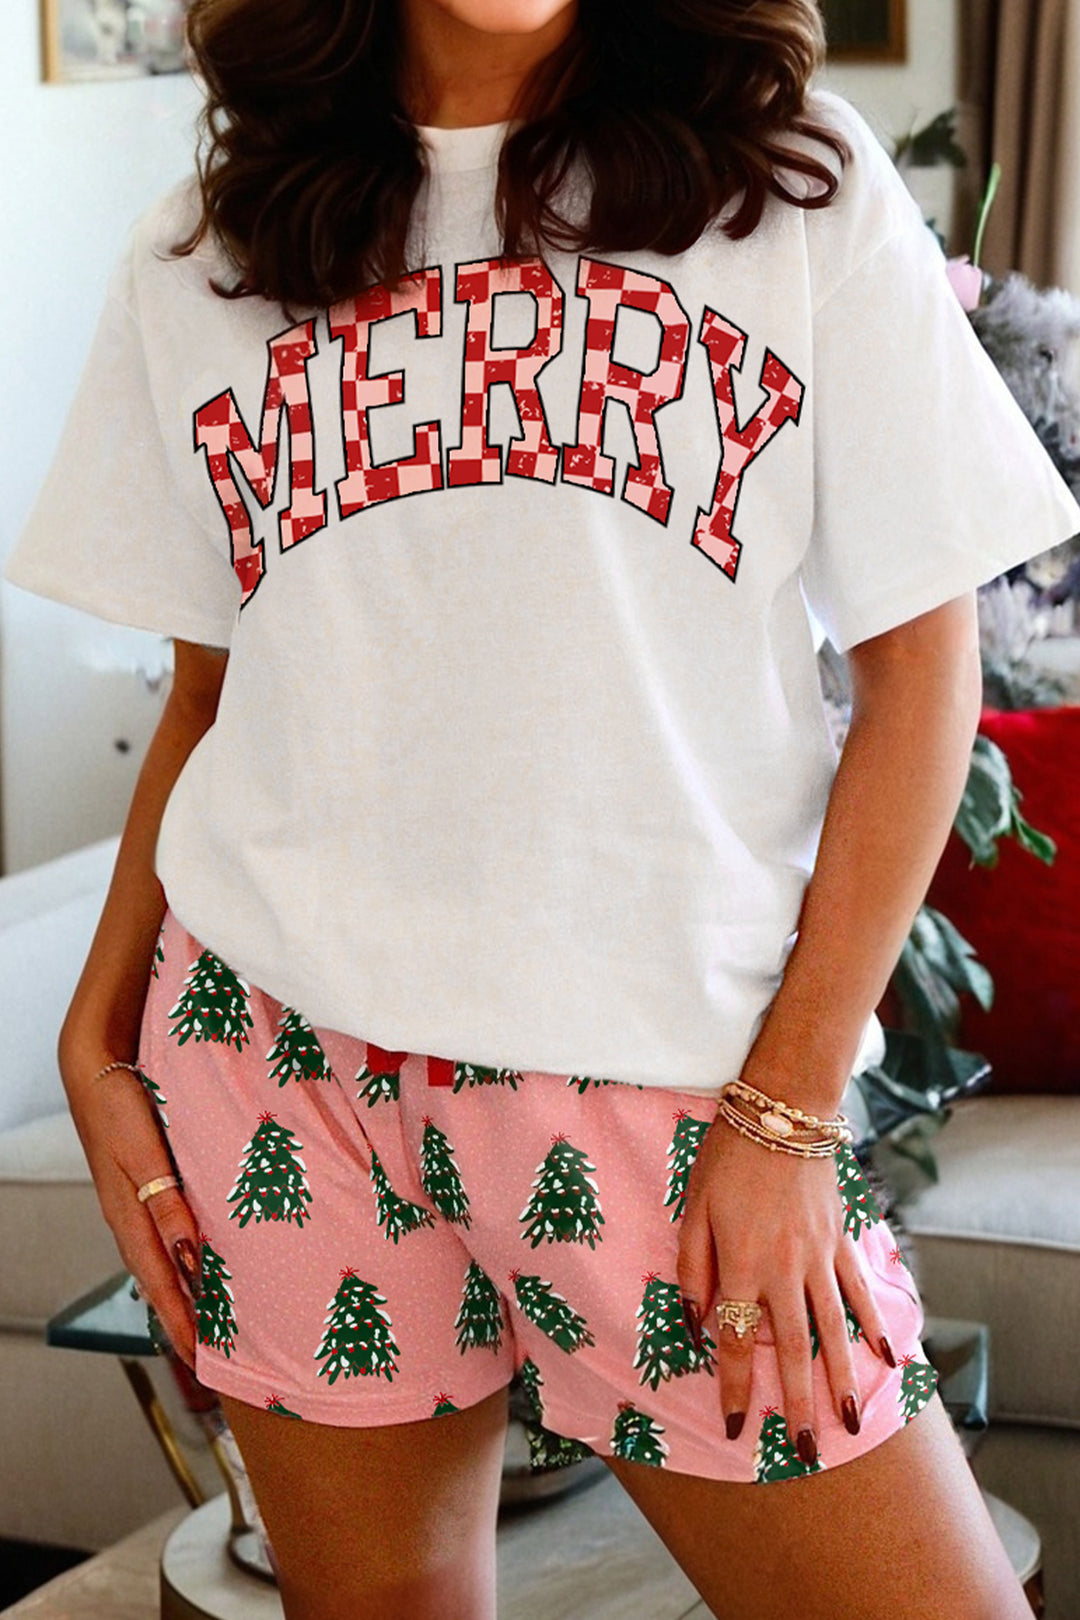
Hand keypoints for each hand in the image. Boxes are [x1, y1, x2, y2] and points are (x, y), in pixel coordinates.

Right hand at [61, 1042, 200, 1368]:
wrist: (94, 1068)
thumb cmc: (120, 1108)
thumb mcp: (146, 1156)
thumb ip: (168, 1206)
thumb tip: (188, 1258)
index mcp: (130, 1216)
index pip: (160, 1283)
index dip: (180, 1322)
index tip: (200, 1359)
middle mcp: (129, 1216)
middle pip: (158, 1280)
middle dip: (181, 1319)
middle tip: (207, 1355)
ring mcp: (131, 1201)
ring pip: (159, 1259)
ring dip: (180, 1291)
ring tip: (204, 1319)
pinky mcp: (139, 1183)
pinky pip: (160, 1233)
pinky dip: (177, 1257)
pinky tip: (191, 1259)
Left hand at [676, 1119, 893, 1460]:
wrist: (784, 1111)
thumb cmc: (728, 1156)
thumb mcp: (693, 1207)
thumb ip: (693, 1268)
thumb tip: (696, 1322)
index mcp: (743, 1264)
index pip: (739, 1341)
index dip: (735, 1386)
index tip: (736, 1426)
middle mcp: (786, 1269)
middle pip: (794, 1350)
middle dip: (796, 1404)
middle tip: (803, 1452)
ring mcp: (820, 1256)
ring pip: (833, 1329)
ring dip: (840, 1378)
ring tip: (847, 1421)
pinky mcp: (841, 1239)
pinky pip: (859, 1291)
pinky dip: (875, 1325)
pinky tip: (887, 1358)